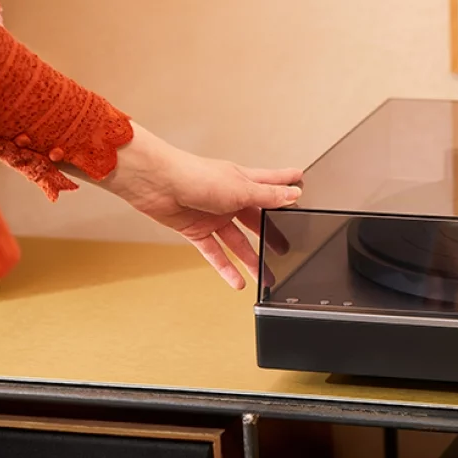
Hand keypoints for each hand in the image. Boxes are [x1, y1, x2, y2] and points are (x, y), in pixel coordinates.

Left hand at [88, 123, 303, 288]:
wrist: (156, 183)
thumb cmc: (193, 175)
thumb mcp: (240, 188)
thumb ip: (268, 196)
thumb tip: (293, 194)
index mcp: (242, 181)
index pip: (271, 182)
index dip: (287, 183)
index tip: (301, 183)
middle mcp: (229, 198)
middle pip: (256, 219)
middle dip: (271, 233)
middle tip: (285, 247)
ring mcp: (213, 215)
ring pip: (238, 241)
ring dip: (251, 259)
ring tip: (266, 276)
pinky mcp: (196, 230)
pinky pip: (215, 253)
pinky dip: (226, 268)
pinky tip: (236, 281)